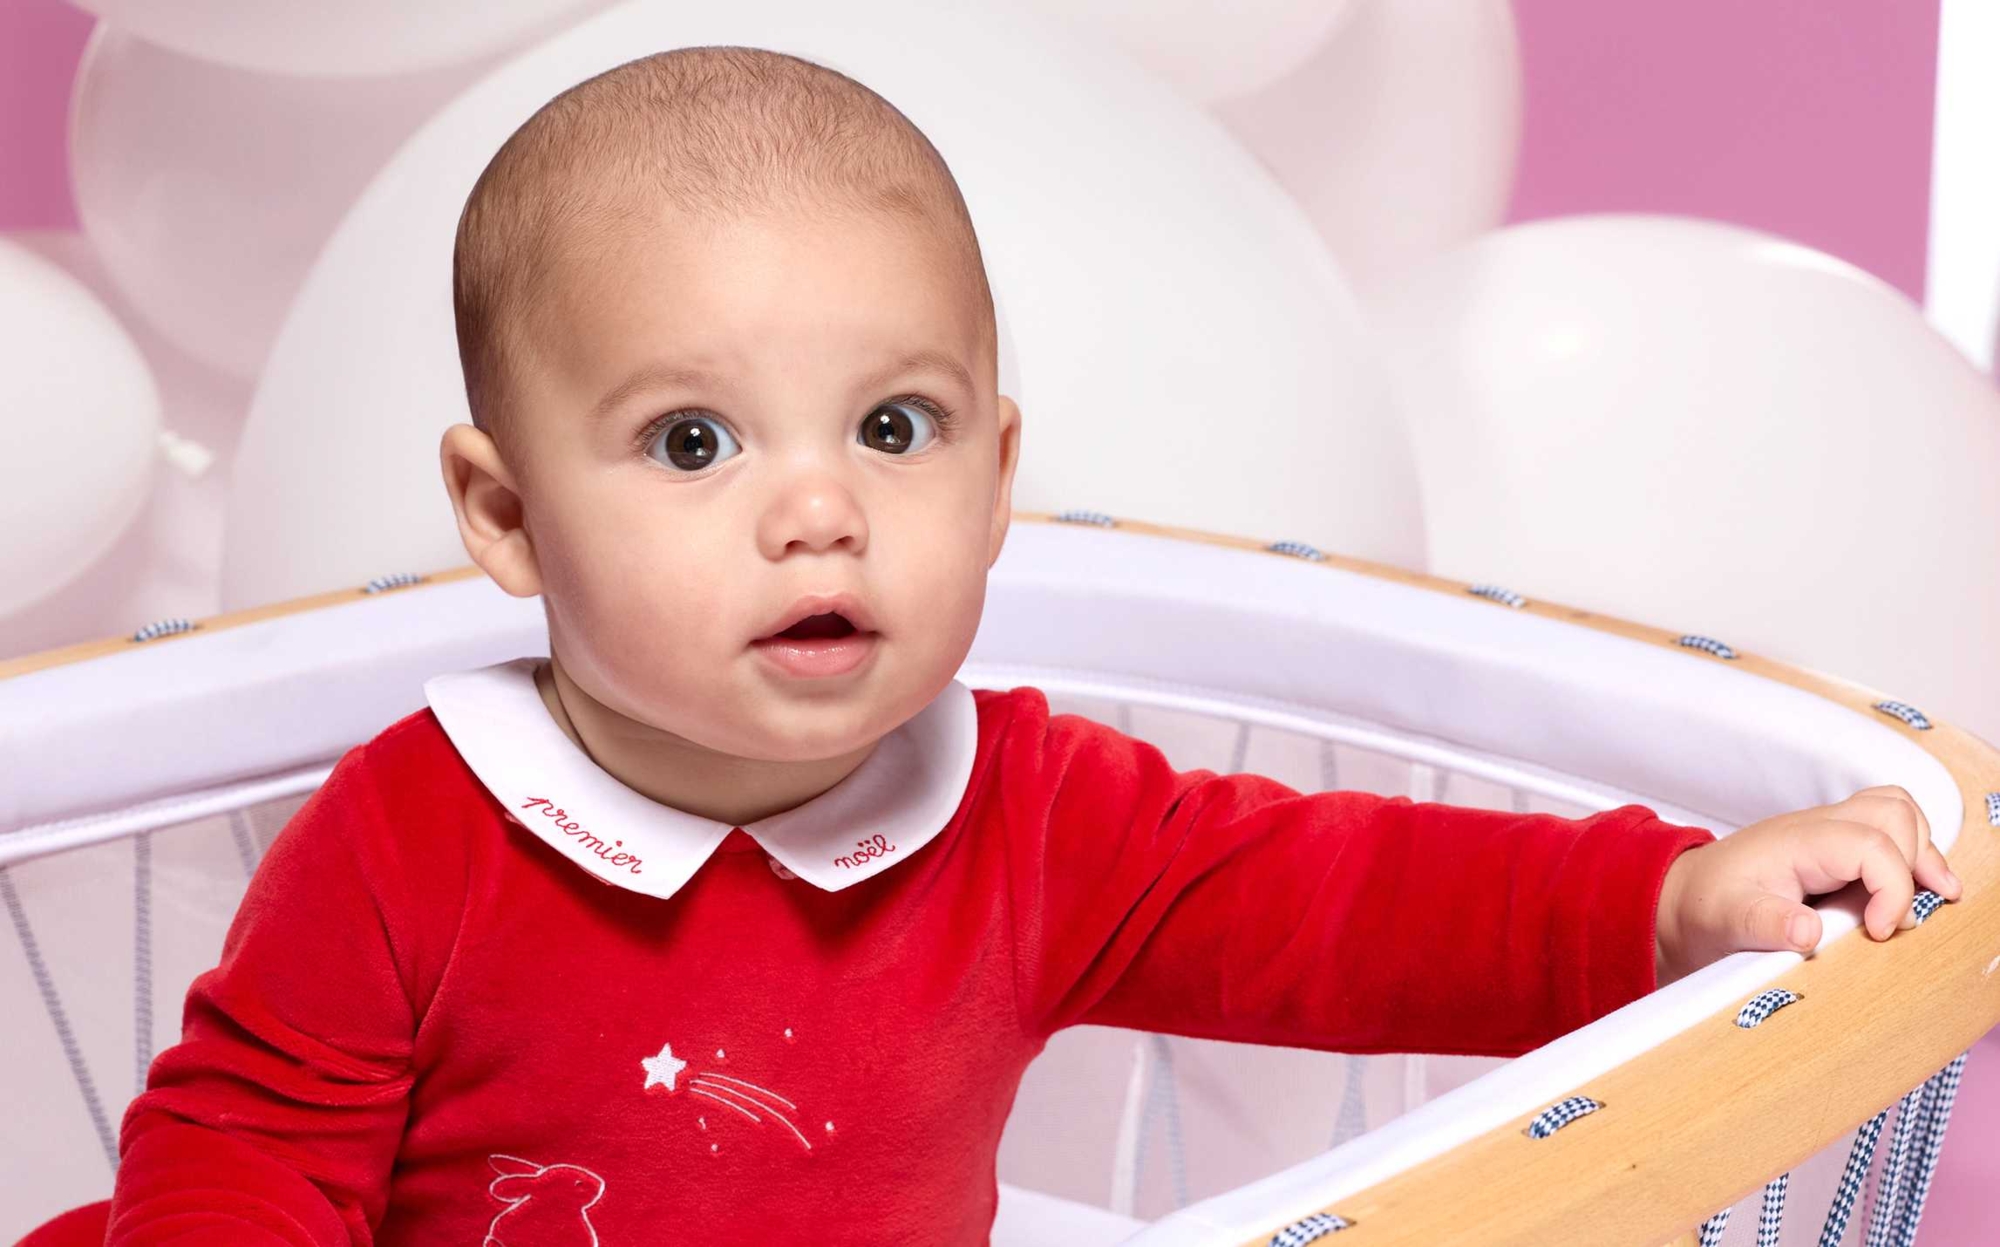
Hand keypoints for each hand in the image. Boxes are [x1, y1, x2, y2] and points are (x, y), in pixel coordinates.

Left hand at [1653, 785, 1961, 986]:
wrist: (1686, 896)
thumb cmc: (1708, 906)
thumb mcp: (1729, 921)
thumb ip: (1768, 924)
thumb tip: (1808, 932)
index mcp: (1798, 842)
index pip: (1871, 845)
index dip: (1892, 889)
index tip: (1879, 933)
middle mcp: (1818, 827)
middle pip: (1892, 813)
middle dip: (1918, 859)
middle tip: (1919, 911)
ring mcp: (1828, 832)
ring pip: (1895, 812)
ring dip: (1922, 850)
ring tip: (1935, 894)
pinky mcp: (1834, 847)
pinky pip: (1887, 830)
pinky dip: (1911, 853)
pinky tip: (1918, 889)